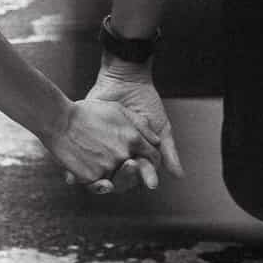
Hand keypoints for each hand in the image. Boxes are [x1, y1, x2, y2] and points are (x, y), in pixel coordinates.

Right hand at [42, 98, 160, 193]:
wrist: (59, 120)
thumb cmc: (88, 111)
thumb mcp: (118, 110)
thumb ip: (140, 125)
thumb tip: (156, 140)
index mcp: (133, 139)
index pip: (153, 155)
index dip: (150, 157)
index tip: (144, 157)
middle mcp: (124, 156)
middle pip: (138, 171)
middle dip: (136, 169)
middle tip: (127, 166)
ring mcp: (108, 168)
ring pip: (119, 179)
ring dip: (116, 176)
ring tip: (105, 166)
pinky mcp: (92, 178)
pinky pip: (101, 185)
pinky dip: (99, 182)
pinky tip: (94, 172)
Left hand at [82, 55, 184, 194]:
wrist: (125, 81)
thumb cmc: (145, 103)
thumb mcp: (160, 127)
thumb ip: (169, 151)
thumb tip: (179, 176)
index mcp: (139, 155)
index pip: (142, 175)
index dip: (146, 178)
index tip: (151, 181)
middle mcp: (121, 155)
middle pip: (123, 177)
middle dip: (127, 177)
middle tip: (130, 168)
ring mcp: (104, 149)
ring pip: (103, 174)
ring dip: (107, 176)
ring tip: (115, 170)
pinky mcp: (89, 142)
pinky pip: (84, 161)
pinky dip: (82, 169)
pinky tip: (89, 169)